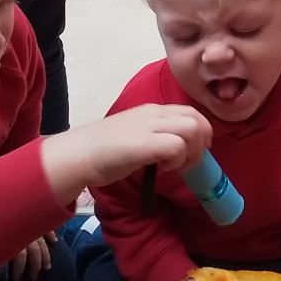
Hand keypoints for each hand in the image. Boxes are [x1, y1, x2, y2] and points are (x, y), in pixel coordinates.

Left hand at [11, 230, 55, 280]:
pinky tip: (54, 241)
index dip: (19, 269)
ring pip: (42, 242)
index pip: (21, 257)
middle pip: (34, 251)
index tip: (16, 280)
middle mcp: (26, 233)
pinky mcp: (33, 221)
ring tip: (47, 267)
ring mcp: (31, 226)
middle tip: (34, 278)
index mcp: (15, 239)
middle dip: (35, 266)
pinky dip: (51, 235)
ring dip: (45, 255)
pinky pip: (45, 228)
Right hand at [41, 103, 212, 200]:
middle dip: (201, 143)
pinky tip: (163, 170)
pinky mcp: (143, 144)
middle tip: (189, 163)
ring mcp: (148, 127)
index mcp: (152, 110)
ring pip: (191, 130)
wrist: (78, 154)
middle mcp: (153, 114)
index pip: (191, 112)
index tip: (196, 151)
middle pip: (196, 119)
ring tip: (175, 167)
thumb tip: (177, 150)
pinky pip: (176, 146)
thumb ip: (155, 135)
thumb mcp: (135, 134)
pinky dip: (177, 160)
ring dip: (191, 153)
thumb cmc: (103, 150)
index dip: (202, 131)